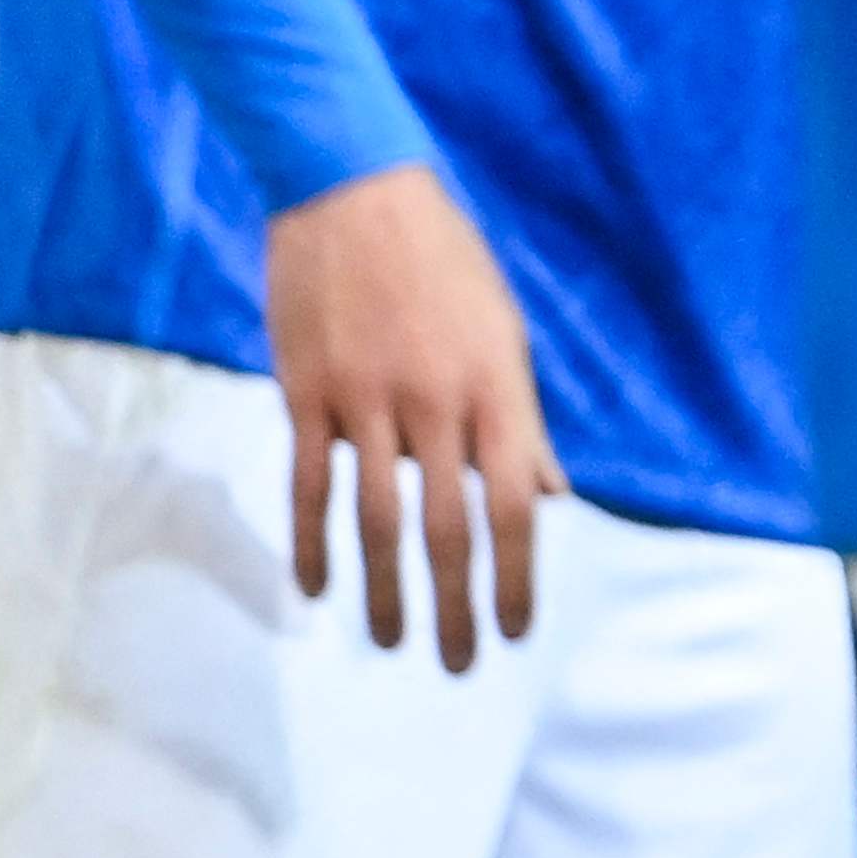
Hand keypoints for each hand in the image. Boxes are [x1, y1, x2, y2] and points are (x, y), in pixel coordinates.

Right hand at [259, 163, 560, 669]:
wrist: (353, 192)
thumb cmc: (444, 263)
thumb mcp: (504, 333)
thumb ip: (521, 423)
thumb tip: (550, 497)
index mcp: (495, 387)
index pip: (513, 504)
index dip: (517, 575)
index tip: (514, 631)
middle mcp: (435, 401)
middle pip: (448, 525)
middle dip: (457, 604)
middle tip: (458, 665)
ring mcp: (366, 398)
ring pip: (375, 519)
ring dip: (386, 591)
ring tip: (393, 643)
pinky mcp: (306, 391)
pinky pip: (309, 483)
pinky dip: (312, 543)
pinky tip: (317, 588)